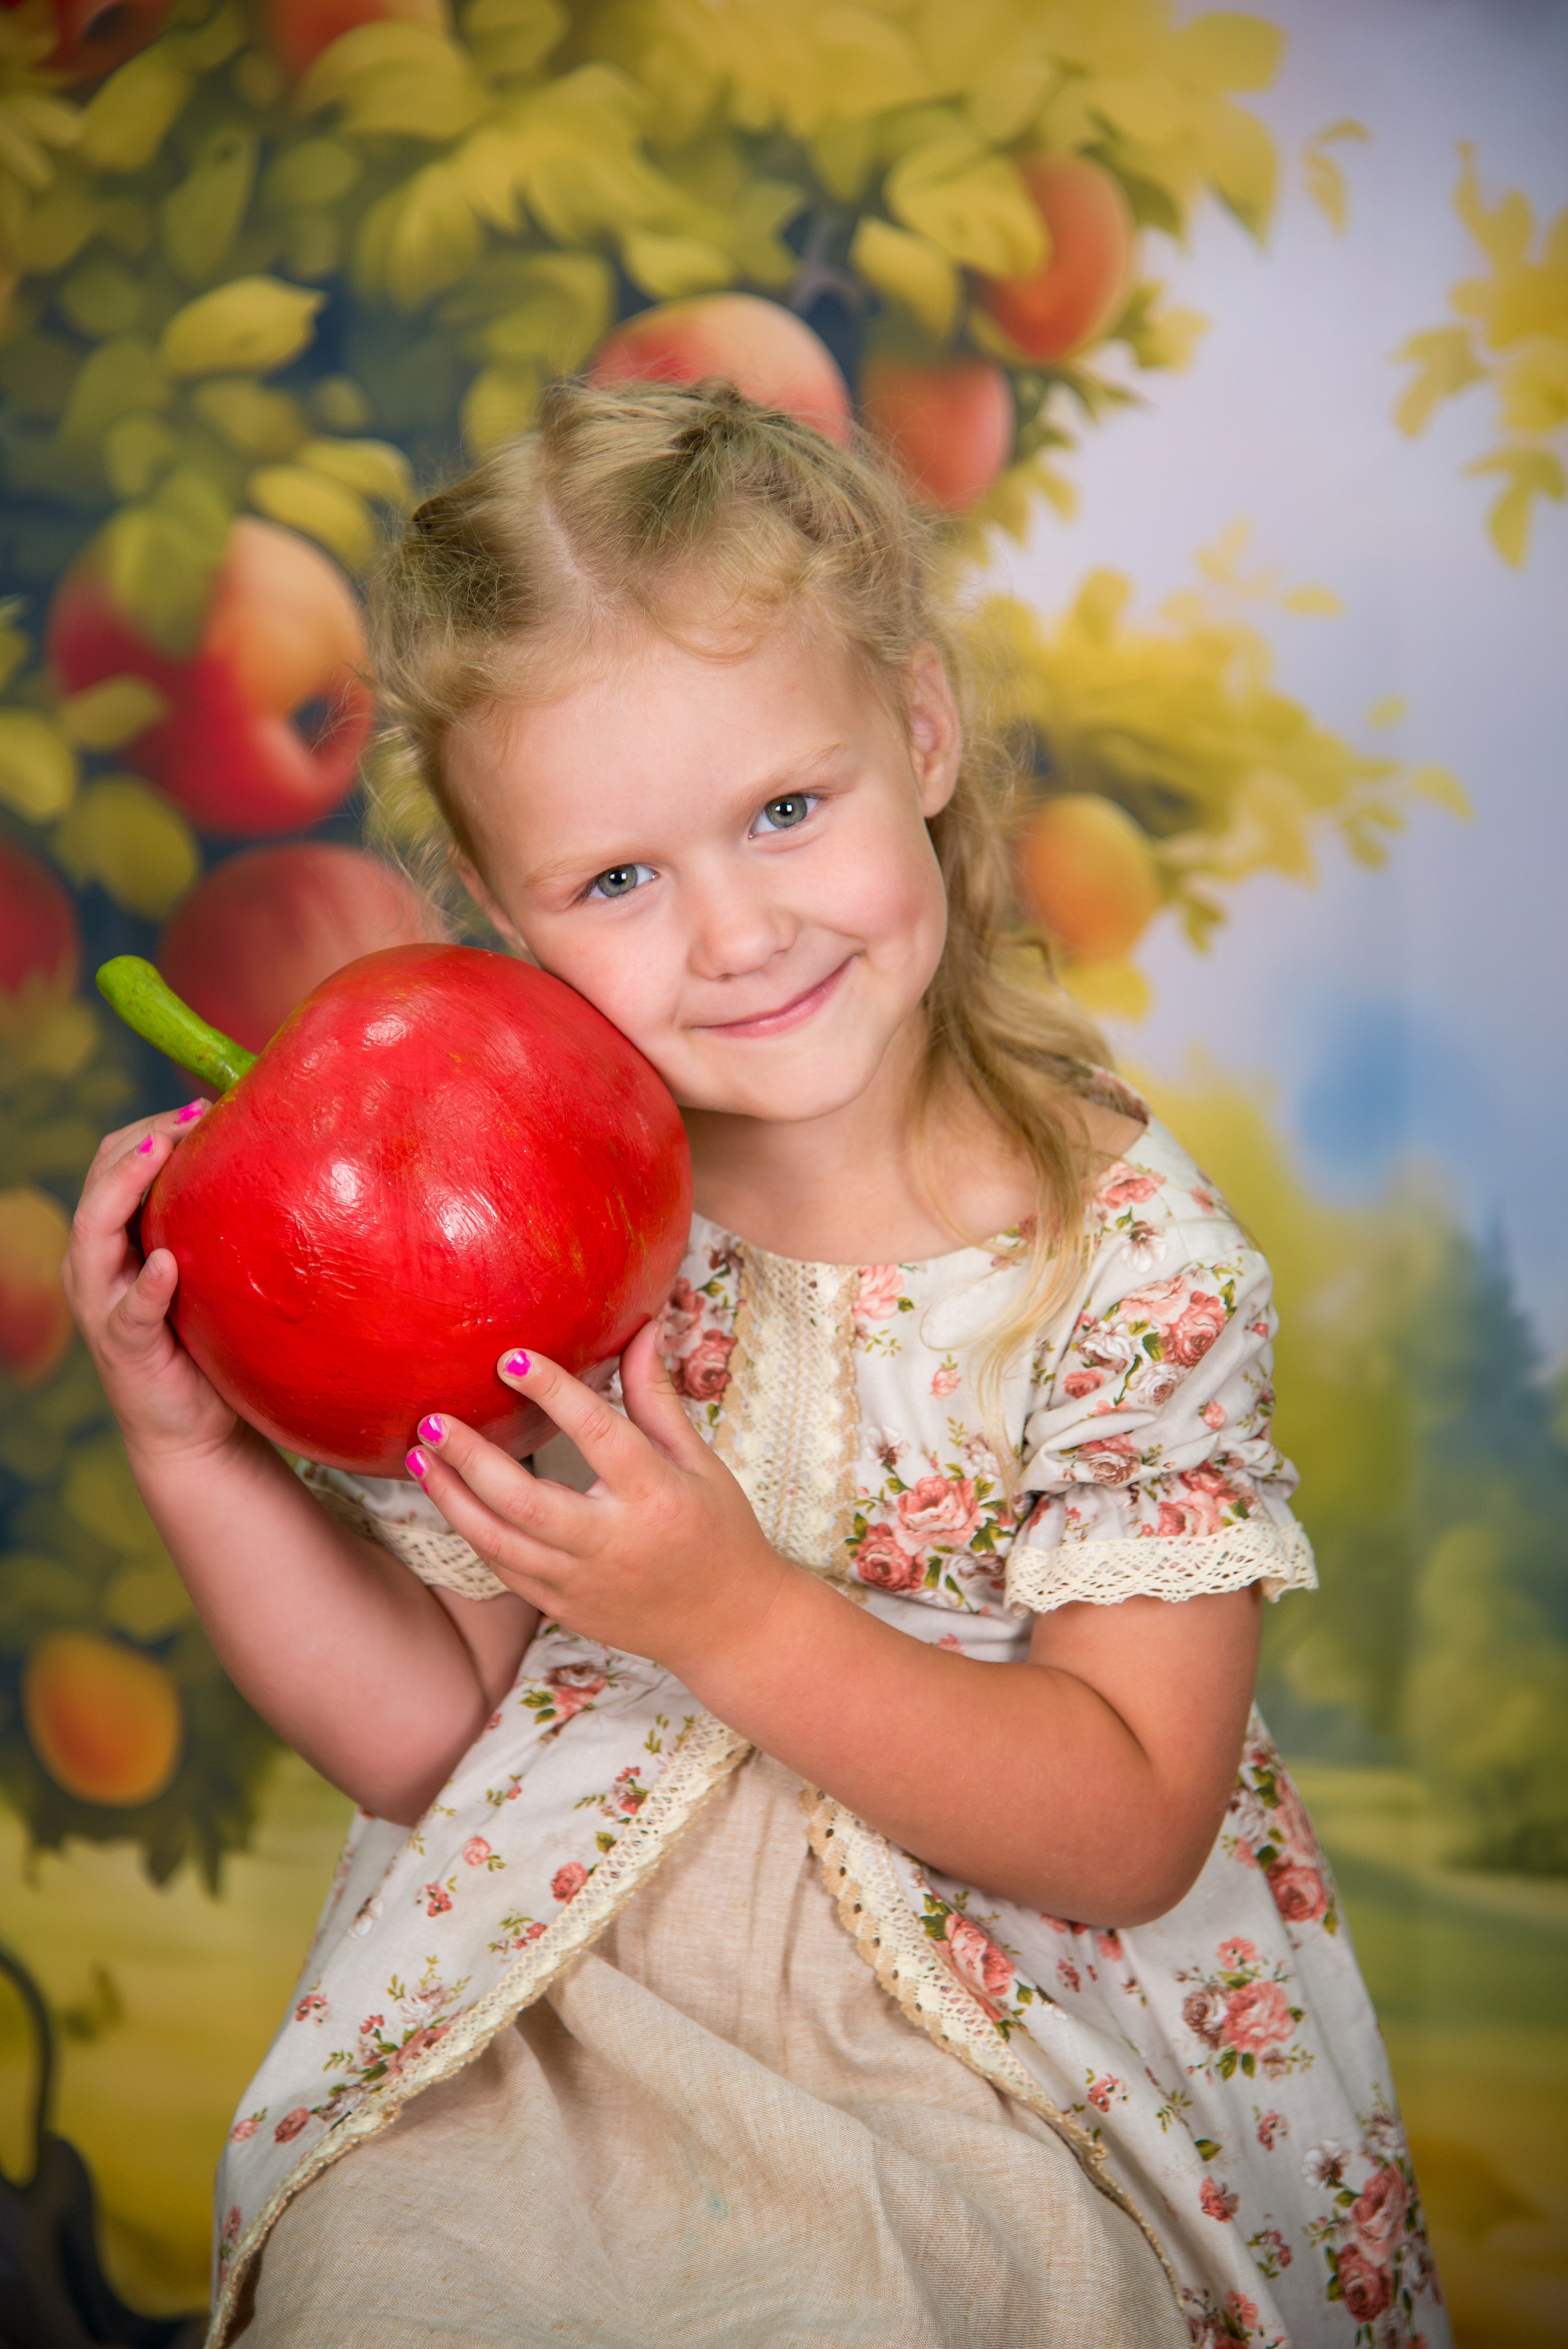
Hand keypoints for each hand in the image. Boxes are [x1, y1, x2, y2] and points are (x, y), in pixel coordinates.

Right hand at [63, 1101, 240, 1468]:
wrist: (196, 1428)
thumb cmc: (208, 1339)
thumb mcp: (210, 1270)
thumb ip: (217, 1226)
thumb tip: (272, 1162)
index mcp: (114, 1241)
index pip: (113, 1165)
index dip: (148, 1128)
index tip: (201, 1104)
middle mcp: (96, 1267)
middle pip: (98, 1185)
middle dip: (137, 1144)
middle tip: (188, 1117)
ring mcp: (103, 1306)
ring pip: (92, 1234)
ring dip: (124, 1189)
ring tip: (159, 1156)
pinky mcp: (125, 1347)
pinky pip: (130, 1311)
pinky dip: (145, 1285)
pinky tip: (165, 1264)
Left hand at [406, 1322, 791, 1676]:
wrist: (729, 1624)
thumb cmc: (718, 1531)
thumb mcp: (699, 1461)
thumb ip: (657, 1399)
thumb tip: (640, 1329)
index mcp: (655, 1494)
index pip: (597, 1434)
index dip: (553, 1393)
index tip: (511, 1358)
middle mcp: (614, 1542)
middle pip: (527, 1501)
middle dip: (471, 1459)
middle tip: (434, 1421)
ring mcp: (583, 1582)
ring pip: (500, 1543)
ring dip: (452, 1499)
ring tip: (420, 1456)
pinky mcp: (565, 1608)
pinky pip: (506, 1570)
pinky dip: (474, 1533)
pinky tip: (451, 1499)